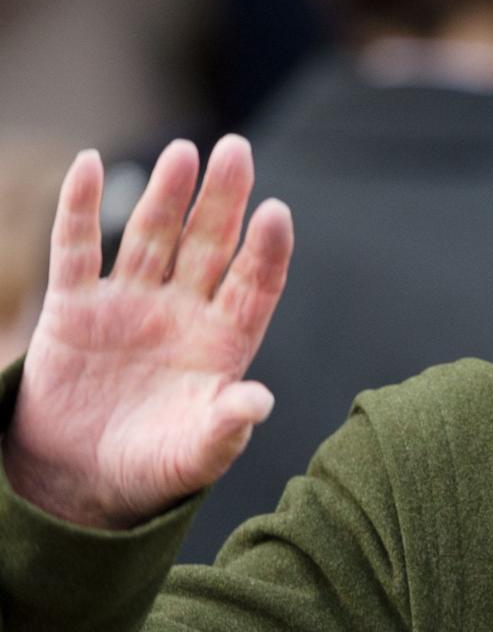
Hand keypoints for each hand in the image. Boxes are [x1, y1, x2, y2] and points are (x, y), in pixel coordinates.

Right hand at [1, 136, 292, 528]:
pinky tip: (89, 164)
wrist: (80, 481)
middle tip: (237, 150)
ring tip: (185, 152)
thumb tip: (260, 402)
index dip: (266, 251)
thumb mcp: (196, 454)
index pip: (254, 285)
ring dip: (168, 195)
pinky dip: (80, 207)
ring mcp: (131, 304)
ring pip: (152, 235)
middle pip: (209, 244)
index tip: (277, 213)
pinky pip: (76, 248)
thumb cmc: (154, 466)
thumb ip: (226, 428)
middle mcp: (183, 311)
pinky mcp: (76, 308)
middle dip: (223, 199)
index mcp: (223, 342)